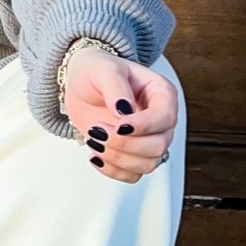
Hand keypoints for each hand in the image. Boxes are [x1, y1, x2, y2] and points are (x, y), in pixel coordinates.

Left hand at [61, 47, 177, 184]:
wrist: (80, 84)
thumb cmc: (95, 71)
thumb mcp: (103, 69)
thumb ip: (116, 87)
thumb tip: (125, 110)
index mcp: (161, 93)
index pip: (165, 118)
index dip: (143, 127)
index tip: (118, 125)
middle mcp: (160, 119)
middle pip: (158, 146)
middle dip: (124, 144)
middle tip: (97, 130)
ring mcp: (149, 139)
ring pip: (147, 165)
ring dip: (117, 158)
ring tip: (94, 140)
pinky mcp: (134, 155)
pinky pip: (133, 176)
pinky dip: (112, 171)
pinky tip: (95, 155)